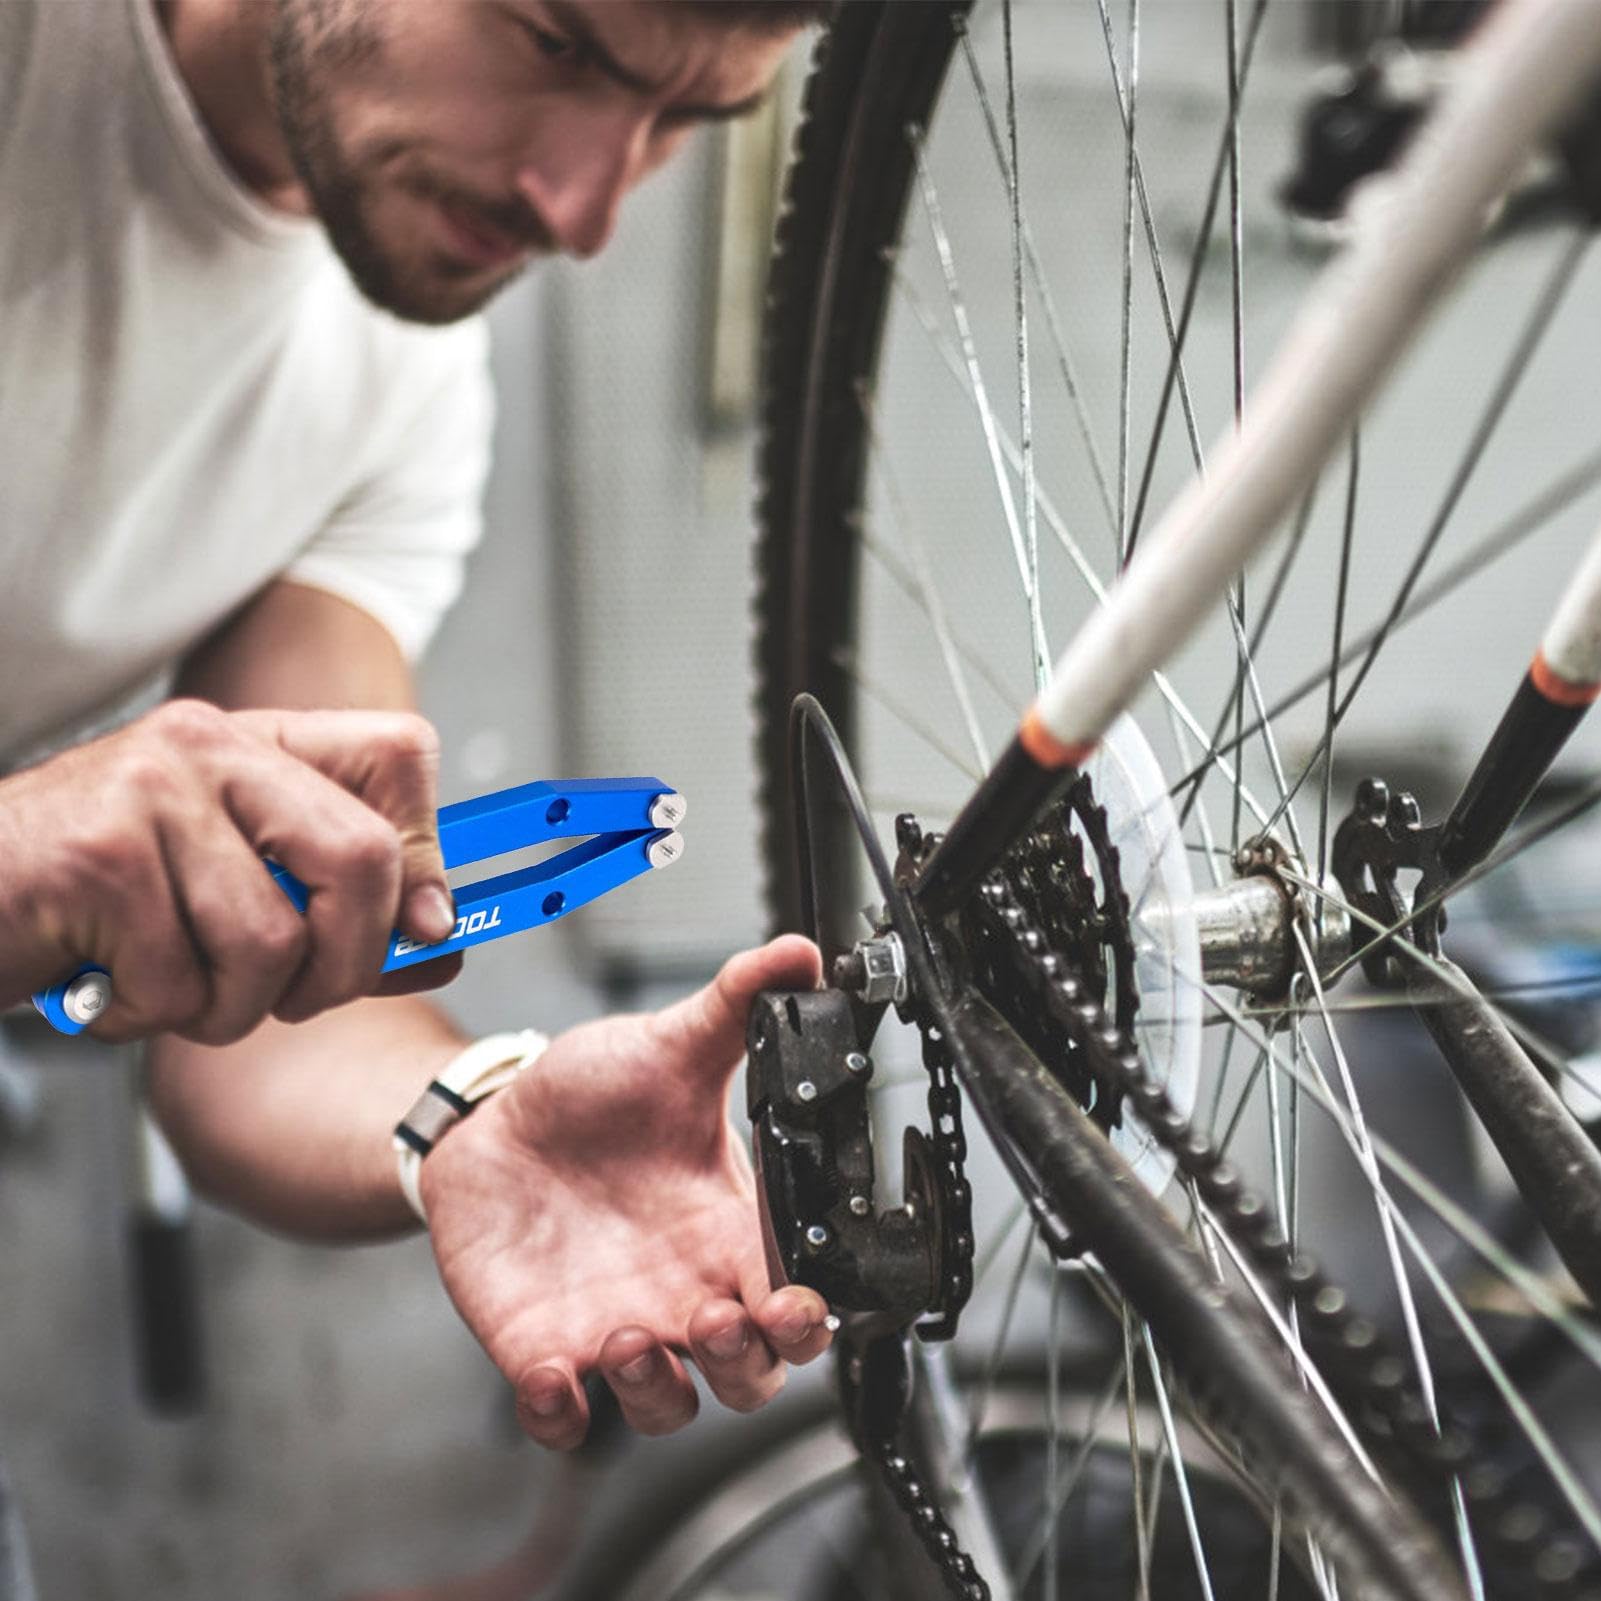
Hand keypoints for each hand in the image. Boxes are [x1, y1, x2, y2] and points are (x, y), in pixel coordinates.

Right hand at [0, 698, 461, 1040]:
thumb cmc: (99, 904)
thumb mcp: (236, 891)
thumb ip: (340, 910)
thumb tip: (443, 937)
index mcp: (260, 743)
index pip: (401, 755)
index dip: (425, 858)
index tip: (413, 930)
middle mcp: (212, 744)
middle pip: (361, 857)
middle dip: (343, 965)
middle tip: (290, 999)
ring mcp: (151, 790)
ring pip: (270, 944)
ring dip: (228, 1007)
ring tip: (172, 988)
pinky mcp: (97, 856)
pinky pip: (183, 980)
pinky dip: (151, 1015)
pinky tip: (110, 985)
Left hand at [422, 935, 833, 1445]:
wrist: (496, 1120)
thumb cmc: (594, 1095)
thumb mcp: (668, 1046)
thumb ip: (737, 1005)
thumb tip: (800, 952)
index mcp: (727, 1231)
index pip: (794, 1302)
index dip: (806, 1323)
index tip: (797, 1304)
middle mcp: (684, 1291)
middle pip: (750, 1378)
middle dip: (746, 1367)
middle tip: (721, 1321)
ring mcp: (615, 1326)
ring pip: (666, 1407)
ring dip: (657, 1391)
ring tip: (628, 1332)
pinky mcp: (542, 1346)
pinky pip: (564, 1418)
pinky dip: (562, 1414)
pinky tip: (551, 1374)